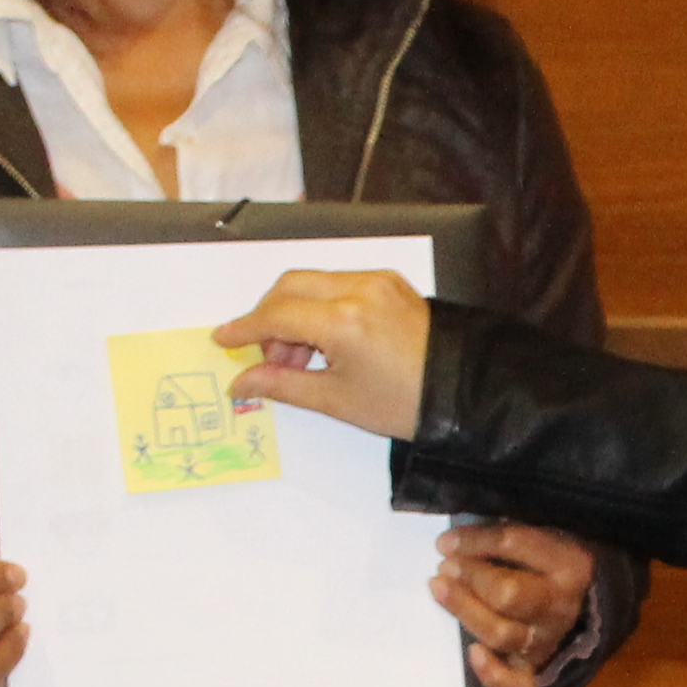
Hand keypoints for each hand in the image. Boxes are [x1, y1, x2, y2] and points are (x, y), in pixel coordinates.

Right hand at [218, 268, 435, 439]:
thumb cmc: (405, 404)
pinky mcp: (390, 282)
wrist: (463, 394)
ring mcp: (377, 282)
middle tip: (270, 359)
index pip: (276, 315)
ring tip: (301, 359)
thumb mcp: (336, 401)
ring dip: (295, 314)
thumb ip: (282, 385)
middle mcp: (359, 291)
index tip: (223, 339)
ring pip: (313, 283)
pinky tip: (326, 343)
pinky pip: (340, 284)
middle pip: (289, 287)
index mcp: (344, 322)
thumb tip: (241, 382)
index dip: (244, 329)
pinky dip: (322, 307)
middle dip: (269, 319)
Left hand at [435, 520, 591, 686]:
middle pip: (507, 594)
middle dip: (470, 577)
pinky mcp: (535, 669)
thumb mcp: (545, 534)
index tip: (446, 542)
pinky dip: (493, 675)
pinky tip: (473, 653)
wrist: (588, 598)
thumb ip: (511, 533)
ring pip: (501, 633)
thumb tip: (463, 535)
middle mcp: (560, 606)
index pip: (515, 545)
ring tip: (440, 588)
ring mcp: (547, 640)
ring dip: (464, 610)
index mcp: (569, 564)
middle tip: (446, 566)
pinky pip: (517, 685)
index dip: (474, 541)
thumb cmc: (551, 560)